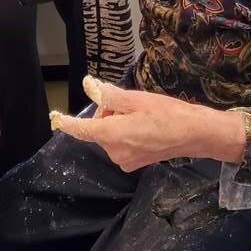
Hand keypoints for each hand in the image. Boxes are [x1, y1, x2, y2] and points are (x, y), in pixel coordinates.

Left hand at [52, 78, 247, 171]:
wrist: (194, 134)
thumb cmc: (167, 113)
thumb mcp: (136, 99)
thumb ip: (109, 96)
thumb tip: (89, 87)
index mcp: (112, 135)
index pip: (81, 130)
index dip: (67, 123)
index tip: (56, 117)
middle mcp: (114, 152)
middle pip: (99, 128)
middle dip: (108, 114)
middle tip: (130, 104)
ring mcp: (124, 160)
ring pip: (110, 136)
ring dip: (118, 123)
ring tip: (142, 115)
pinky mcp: (134, 164)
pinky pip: (121, 144)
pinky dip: (126, 133)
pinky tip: (145, 127)